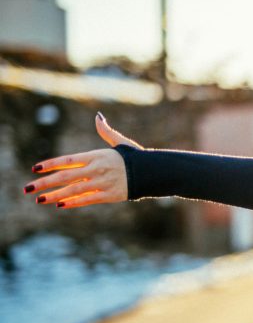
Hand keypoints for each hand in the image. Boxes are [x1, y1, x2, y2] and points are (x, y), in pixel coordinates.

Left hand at [23, 113, 142, 208]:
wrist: (154, 172)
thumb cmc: (136, 157)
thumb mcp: (120, 142)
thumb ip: (106, 131)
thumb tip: (98, 116)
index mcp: (97, 155)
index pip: (68, 160)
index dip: (50, 164)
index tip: (35, 168)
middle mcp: (97, 169)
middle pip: (65, 176)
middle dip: (44, 183)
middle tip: (28, 188)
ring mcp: (102, 183)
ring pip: (73, 190)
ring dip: (54, 195)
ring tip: (39, 200)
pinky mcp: (109, 195)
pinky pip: (87, 199)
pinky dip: (73, 202)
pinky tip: (60, 205)